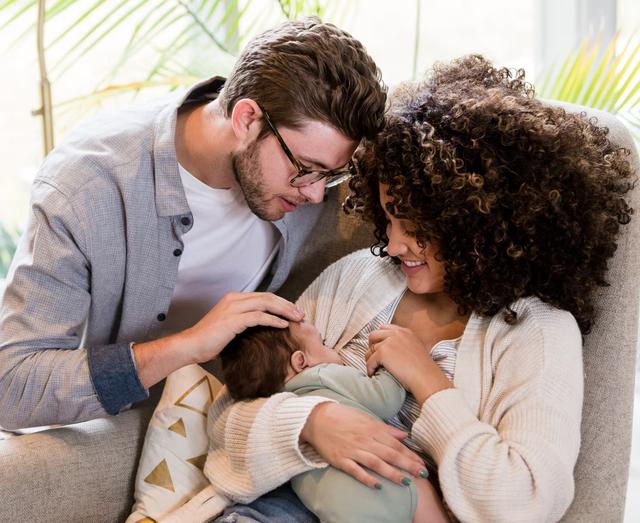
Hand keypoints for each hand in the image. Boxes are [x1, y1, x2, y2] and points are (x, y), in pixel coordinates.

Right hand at [184, 291, 303, 363]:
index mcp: (234, 298)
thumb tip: (262, 327)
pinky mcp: (233, 320)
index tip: (293, 311)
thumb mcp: (229, 326)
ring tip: (296, 318)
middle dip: (286, 304)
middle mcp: (234, 299)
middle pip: (268, 297)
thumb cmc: (209, 340)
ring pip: (266, 303)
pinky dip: (273, 320)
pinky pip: (259, 317)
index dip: (281, 302)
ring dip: (284, 310)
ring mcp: (233, 308)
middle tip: (300, 313)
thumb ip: (244, 322)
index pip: (263, 296)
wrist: (190, 346)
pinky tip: (283, 325)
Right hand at [300, 402, 427, 488]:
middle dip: (407, 465)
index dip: (410, 454)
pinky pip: (356, 470)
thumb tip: (404, 435)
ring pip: (376, 463)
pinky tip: (378, 486)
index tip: (422, 464)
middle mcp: (364, 440)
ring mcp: (352, 450)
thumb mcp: (365, 418)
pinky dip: (367, 478)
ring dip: (392, 473)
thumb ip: (385, 429)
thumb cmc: (343, 417)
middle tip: (421, 474)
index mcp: (372, 429)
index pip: (395, 444)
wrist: (316, 418)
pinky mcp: (340, 460)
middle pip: (390, 454)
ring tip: (406, 482)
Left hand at [366, 324, 451, 404]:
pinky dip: (369, 369)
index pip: (385, 328)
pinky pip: (369, 361)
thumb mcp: (417, 347)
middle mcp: (396, 334)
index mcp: (405, 332)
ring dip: (369, 359)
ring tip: (373, 367)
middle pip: (374, 335)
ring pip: (370, 349)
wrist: (425, 377)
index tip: (379, 347)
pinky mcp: (382, 353)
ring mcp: (388, 342)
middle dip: (371, 346)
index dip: (380, 338)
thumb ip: (405, 343)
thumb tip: (393, 350)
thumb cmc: (423, 369)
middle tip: (373, 356)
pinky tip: (372, 374)